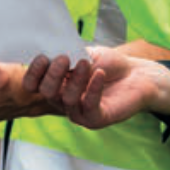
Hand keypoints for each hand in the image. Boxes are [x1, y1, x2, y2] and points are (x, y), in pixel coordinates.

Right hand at [23, 47, 169, 129]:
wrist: (136, 75)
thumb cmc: (109, 64)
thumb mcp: (84, 53)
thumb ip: (68, 53)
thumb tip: (51, 49)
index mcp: (56, 84)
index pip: (33, 85)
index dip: (34, 73)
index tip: (42, 56)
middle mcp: (63, 100)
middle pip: (47, 92)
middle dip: (53, 74)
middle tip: (63, 58)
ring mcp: (78, 112)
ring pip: (67, 99)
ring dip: (75, 79)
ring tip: (85, 63)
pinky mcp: (96, 120)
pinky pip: (89, 106)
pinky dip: (93, 89)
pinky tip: (99, 74)